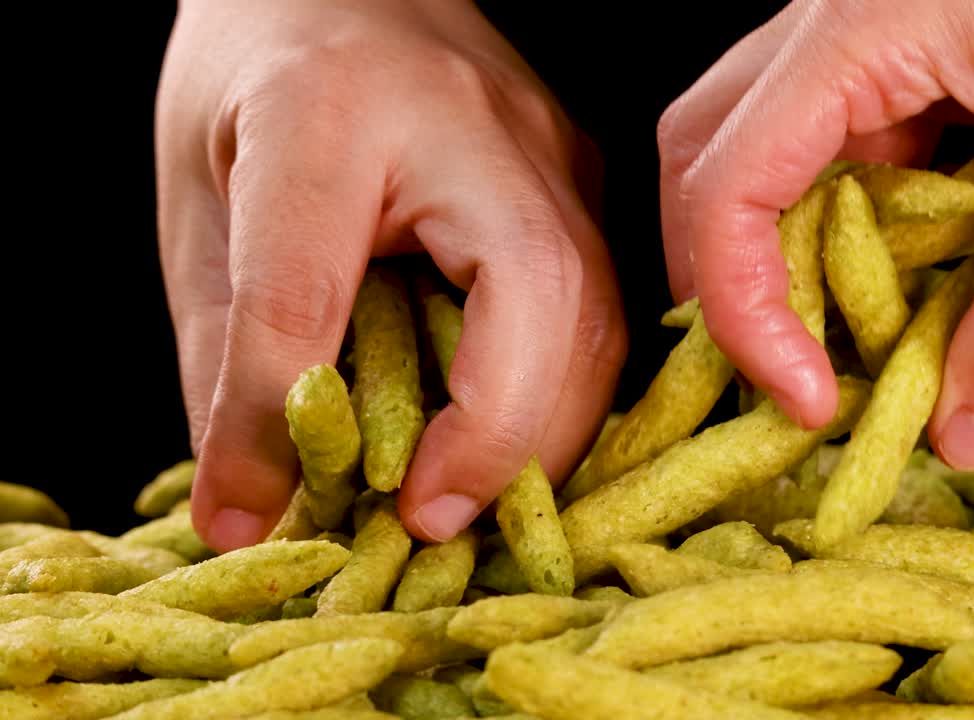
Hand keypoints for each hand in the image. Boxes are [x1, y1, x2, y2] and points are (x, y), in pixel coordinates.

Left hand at [156, 0, 625, 551]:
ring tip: (465, 497)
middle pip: (537, 294)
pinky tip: (506, 436)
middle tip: (431, 521)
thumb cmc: (261, 76)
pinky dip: (558, 395)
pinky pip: (600, 309)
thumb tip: (254, 498)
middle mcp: (472, 123)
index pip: (310, 282)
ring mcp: (549, 149)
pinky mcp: (583, 180)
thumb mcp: (199, 196)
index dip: (289, 414)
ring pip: (597, 314)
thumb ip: (223, 345)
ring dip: (542, 431)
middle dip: (498, 436)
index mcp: (327, 108)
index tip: (271, 512)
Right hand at [658, 0, 973, 467]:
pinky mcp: (930, 62)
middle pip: (720, 163)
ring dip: (841, 273)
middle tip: (796, 370)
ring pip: (798, 171)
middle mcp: (846, 23)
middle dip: (744, 281)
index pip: (732, 183)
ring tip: (904, 348)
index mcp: (863, 25)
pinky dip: (917, 247)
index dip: (745, 309)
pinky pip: (884, 166)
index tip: (810, 399)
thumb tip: (960, 436)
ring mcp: (882, 40)